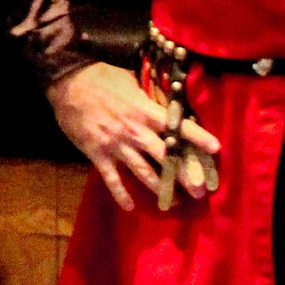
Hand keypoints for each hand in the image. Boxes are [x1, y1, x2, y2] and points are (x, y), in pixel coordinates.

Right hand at [48, 62, 221, 211]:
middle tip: (200, 192)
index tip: (216, 149)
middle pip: (165, 157)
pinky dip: (121, 195)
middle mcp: (135, 131)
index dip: (198, 136)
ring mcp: (117, 145)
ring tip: (175, 203)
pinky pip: (112, 179)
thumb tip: (164, 104)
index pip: (177, 126)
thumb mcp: (130, 82)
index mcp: (145, 111)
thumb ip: (147, 98)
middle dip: (184, 175)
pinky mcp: (98, 154)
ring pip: (144, 172)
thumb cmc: (101, 77)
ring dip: (160, 189)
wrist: (68, 82)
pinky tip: (130, 207)